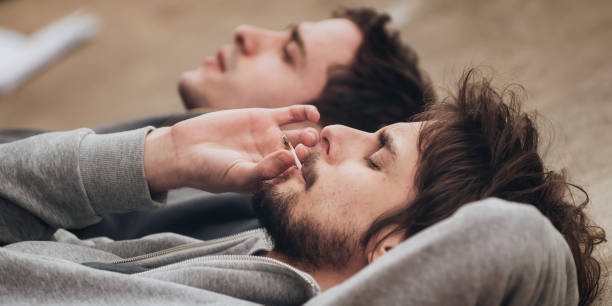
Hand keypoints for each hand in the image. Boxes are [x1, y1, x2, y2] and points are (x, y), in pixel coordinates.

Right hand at [144, 105, 319, 192]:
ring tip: (310, 135)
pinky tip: (314, 114)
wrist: (186, 149)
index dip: (306, 172)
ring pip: (298, 135)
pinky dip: (303, 113)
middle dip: (310, 153)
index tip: (307, 167)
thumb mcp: (239, 175)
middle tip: (310, 148)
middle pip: (301, 156)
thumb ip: (266, 170)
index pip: (297, 176)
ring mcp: (270, 137)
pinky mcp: (264, 118)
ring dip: (308, 135)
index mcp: (271, 178)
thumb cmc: (211, 172)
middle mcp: (274, 158)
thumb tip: (290, 160)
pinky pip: (290, 114)